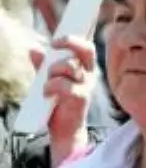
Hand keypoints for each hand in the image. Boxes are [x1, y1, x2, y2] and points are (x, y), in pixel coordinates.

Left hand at [33, 36, 96, 152]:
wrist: (64, 129)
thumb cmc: (58, 102)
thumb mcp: (48, 79)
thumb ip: (43, 65)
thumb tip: (35, 48)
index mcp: (83, 68)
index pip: (86, 47)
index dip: (75, 39)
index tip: (56, 39)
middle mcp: (88, 74)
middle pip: (85, 50)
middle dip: (69, 43)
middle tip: (54, 44)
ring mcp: (86, 85)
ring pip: (68, 66)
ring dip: (52, 71)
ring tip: (46, 84)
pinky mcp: (81, 97)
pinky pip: (63, 84)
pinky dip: (51, 87)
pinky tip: (46, 93)